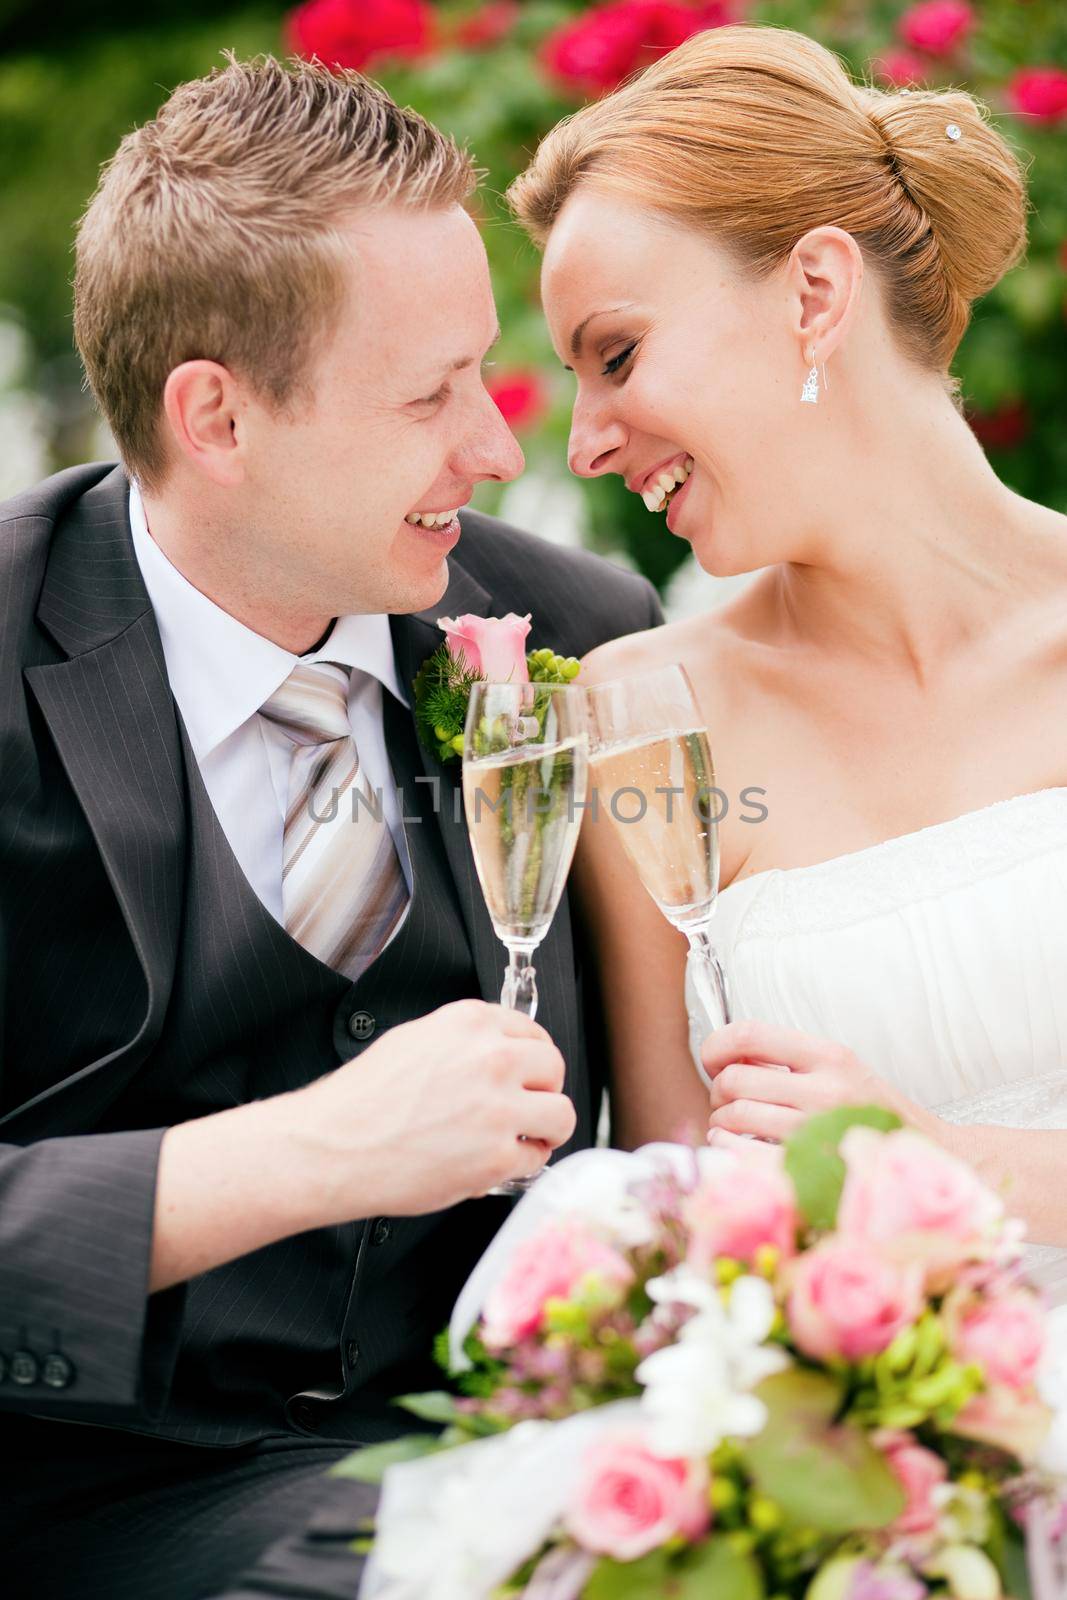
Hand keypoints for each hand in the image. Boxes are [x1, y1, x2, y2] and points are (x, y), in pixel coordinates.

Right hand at [292, 999, 576, 1217]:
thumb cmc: (362, 1100)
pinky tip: (494, 1164)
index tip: (528, 1076)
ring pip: (561, 1114)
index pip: (533, 1033)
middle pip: (554, 1068)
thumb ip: (462, 1042)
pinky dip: (520, 1165)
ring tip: (522, 1138)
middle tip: (525, 1109)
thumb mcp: (413, 1041)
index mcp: (470, 1023)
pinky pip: (535, 1159)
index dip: (532, 1061)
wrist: (333, 1147)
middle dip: (543, 1091)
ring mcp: (498, 1108)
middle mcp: (491, 1058)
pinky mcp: (497, 1156)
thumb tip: (497, 1053)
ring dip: (545, 1129)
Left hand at [701, 1020, 940, 1150]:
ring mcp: (818, 1132)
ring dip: (721, 1121)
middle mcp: (825, 1089)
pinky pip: (744, 1155)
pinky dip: (726, 1148)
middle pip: (735, 1079)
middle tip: (727, 1100)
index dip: (716, 1046)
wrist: (932, 1158)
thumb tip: (727, 1056)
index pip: (749, 1034)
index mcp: (830, 1056)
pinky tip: (733, 1146)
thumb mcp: (842, 1069)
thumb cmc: (875, 1114)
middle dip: (718, 1091)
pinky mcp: (812, 1171)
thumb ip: (791, 1060)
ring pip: (735, 1117)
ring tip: (732, 1124)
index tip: (713, 1060)